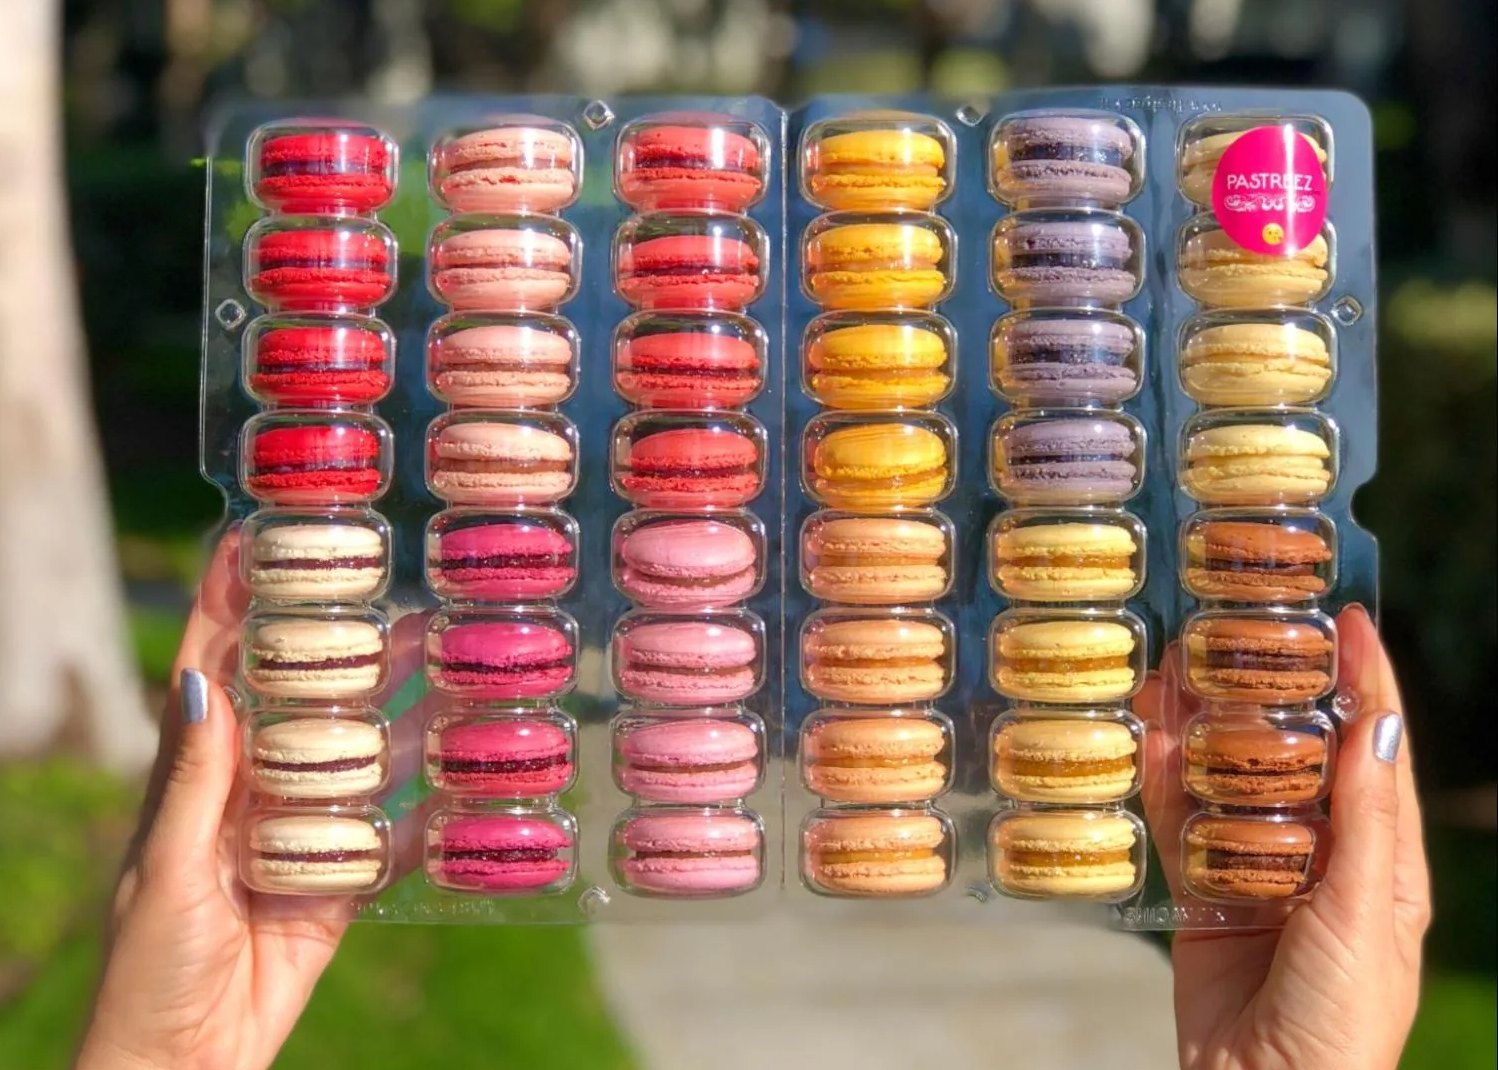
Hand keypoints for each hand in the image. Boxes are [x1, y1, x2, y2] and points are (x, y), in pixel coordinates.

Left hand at [75, 532, 429, 1069]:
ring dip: (405, 713)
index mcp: (196, 778)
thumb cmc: (146, 968)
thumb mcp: (165, 870)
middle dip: (347, 646)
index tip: (260, 536)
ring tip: (455, 661)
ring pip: (362, 758)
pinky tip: (475, 770)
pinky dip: (435, 808)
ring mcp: (302, 835)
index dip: (232, 603)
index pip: (213, 670)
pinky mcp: (342, 884)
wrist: (182, 1066)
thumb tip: (202, 682)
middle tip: (403, 593)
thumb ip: (193, 782)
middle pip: (306, 701)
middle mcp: (252, 792)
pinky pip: (396, 835)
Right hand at [1137, 604, 1430, 1069]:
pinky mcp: (1201, 894)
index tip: (1345, 614)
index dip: (1365, 679)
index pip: (1375, 748)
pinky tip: (1146, 736)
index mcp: (1381, 858)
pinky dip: (1162, 780)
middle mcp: (1320, 854)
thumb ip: (1364, 818)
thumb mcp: (1364, 912)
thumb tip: (1375, 722)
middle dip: (1271, 689)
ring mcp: (1256, 872)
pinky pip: (1179, 825)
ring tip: (1181, 664)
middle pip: (1294, 753)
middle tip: (1239, 627)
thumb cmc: (1340, 1015)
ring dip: (1208, 725)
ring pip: (1230, 780)